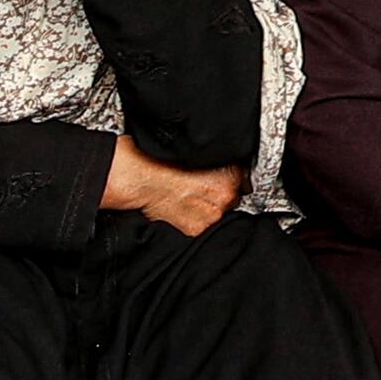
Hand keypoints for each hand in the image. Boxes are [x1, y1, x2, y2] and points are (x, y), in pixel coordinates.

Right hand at [100, 137, 241, 238]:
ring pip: (218, 213)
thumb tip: (226, 166)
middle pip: (232, 197)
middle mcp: (225, 195)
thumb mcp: (195, 150)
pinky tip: (180, 207)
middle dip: (218, 194)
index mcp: (230, 172)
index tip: (220, 179)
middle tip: (197, 187)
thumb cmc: (158, 160)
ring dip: (206, 208)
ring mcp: (211, 215)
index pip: (243, 178)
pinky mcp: (196, 229)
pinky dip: (193, 219)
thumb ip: (217, 160)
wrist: (137, 177)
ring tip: (187, 197)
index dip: (230, 178)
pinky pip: (202, 226)